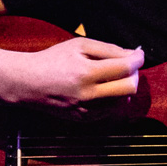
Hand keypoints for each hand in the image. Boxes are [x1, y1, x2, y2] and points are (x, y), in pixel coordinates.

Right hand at [5, 37, 144, 116]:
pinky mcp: (84, 119)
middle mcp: (88, 95)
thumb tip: (133, 55)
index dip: (137, 59)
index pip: (125, 68)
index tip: (138, 54)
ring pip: (122, 101)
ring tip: (114, 76)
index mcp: (86, 73)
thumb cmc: (53, 59)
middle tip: (128, 66)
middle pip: (129, 88)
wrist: (28, 82)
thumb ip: (109, 49)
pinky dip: (113, 98)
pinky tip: (104, 88)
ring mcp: (86, 110)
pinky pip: (110, 110)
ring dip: (124, 87)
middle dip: (134, 75)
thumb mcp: (80, 46)